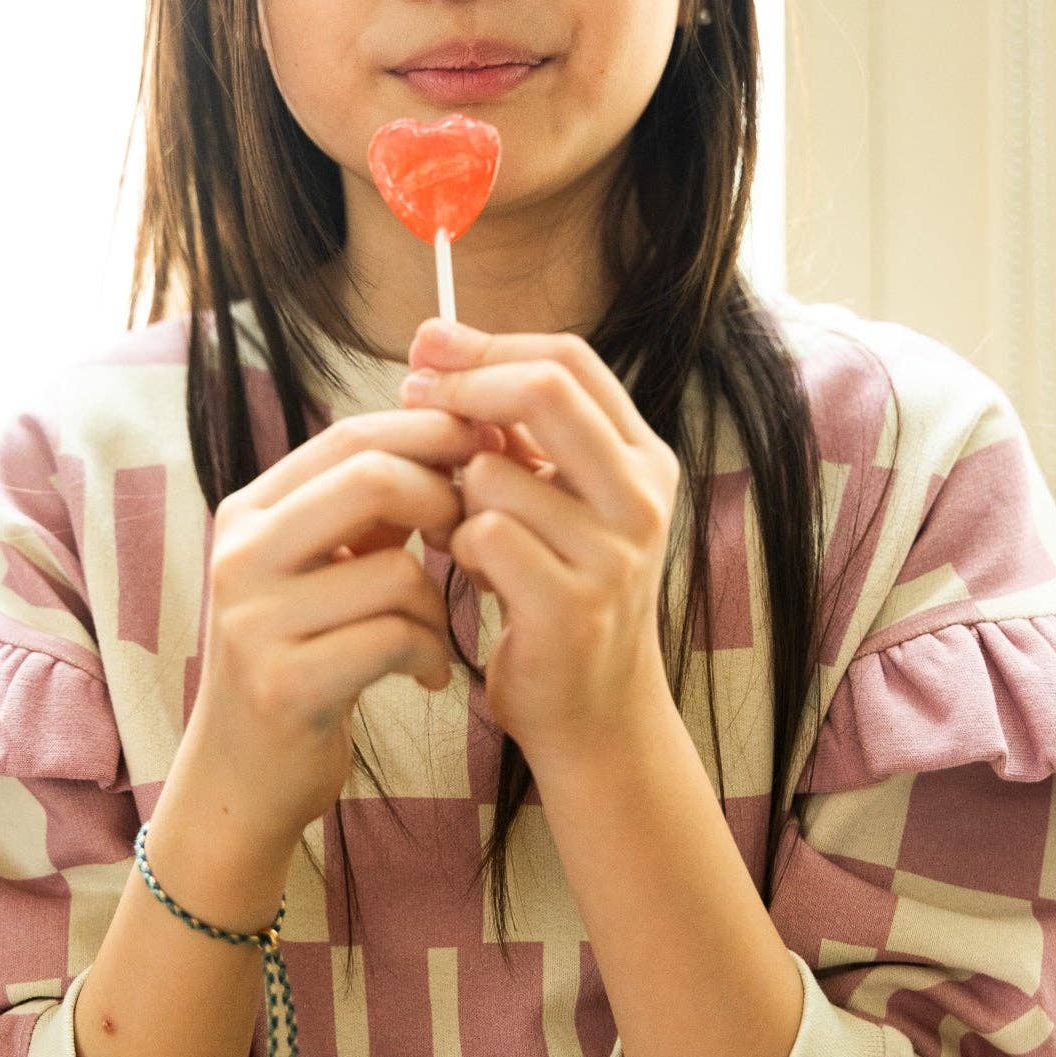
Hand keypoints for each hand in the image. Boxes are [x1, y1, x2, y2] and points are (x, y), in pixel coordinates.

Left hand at [401, 320, 680, 767]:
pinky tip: (469, 571)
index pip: (569, 359)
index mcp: (644, 457)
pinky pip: (483, 535)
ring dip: (454, 493)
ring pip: (495, 470)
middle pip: (545, 389)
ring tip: (459, 529)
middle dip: (464, 386)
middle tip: (412, 396)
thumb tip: (434, 352)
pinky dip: (459, 547)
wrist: (593, 712)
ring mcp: (615, 553)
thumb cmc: (558, 591)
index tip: (427, 344)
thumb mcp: (554, 502)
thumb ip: (515, 435)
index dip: (490, 343)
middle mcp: (643, 497)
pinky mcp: (573, 606)